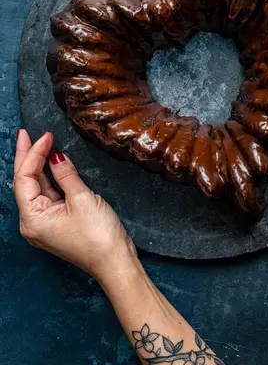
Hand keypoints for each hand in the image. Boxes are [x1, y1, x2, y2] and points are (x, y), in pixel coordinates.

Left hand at [14, 130, 136, 280]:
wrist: (115, 262)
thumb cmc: (99, 237)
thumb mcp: (82, 199)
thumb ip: (66, 174)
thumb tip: (56, 155)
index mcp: (33, 219)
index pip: (24, 178)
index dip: (33, 154)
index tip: (45, 135)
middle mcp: (32, 223)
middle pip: (24, 183)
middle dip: (26, 157)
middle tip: (26, 133)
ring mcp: (43, 224)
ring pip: (35, 188)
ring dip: (37, 166)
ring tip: (37, 143)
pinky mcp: (55, 223)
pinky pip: (47, 196)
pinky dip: (49, 178)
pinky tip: (50, 164)